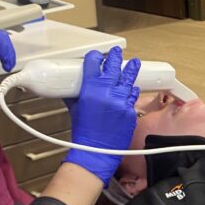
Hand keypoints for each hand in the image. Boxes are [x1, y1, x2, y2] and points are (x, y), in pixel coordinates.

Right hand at [64, 47, 140, 185]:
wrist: (96, 153)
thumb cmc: (83, 134)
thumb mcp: (75, 110)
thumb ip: (75, 96)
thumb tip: (71, 87)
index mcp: (90, 91)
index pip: (93, 65)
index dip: (95, 58)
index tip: (96, 55)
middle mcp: (107, 93)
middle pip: (113, 68)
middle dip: (115, 58)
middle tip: (116, 52)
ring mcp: (121, 102)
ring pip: (127, 80)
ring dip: (130, 70)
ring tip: (134, 62)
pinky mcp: (130, 111)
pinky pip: (132, 97)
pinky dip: (131, 91)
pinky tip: (132, 87)